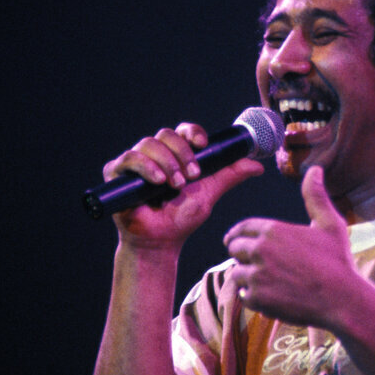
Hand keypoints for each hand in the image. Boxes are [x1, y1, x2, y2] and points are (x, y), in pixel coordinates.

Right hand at [103, 123, 263, 247]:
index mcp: (175, 155)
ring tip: (175, 185)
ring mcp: (135, 162)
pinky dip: (146, 167)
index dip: (192, 132)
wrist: (161, 242)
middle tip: (192, 176)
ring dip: (166, 162)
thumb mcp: (210, 193)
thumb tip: (258, 165)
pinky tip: (158, 181)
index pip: (182, 132)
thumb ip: (229, 176)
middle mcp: (154, 154)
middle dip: (182, 152)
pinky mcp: (116, 173)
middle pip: (166, 134)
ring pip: (149, 143)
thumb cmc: (181, 218)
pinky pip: (130, 158)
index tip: (202, 144)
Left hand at [223, 166, 363, 330]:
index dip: (238, 234)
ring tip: (266, 282)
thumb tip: (315, 169)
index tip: (234, 240)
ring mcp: (257, 275)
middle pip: (234, 249)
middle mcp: (260, 249)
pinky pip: (243, 296)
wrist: (342, 300)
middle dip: (242, 255)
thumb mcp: (330, 224)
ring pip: (237, 274)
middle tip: (255, 263)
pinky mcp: (257, 298)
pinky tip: (271, 297)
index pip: (241, 228)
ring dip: (247, 277)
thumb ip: (315, 196)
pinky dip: (253, 297)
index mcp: (273, 229)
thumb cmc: (338, 261)